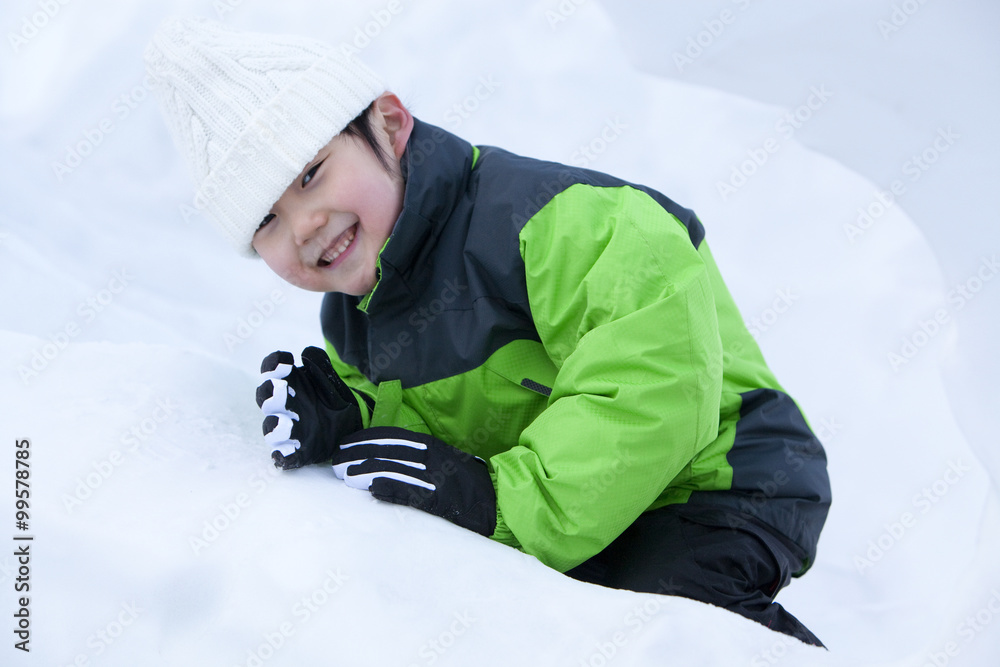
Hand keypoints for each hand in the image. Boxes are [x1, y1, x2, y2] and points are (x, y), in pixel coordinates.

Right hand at [256, 346, 362, 469]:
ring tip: (284, 424)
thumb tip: (306, 353)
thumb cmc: (332, 395)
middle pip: (267, 397)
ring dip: (275, 425)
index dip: (274, 364)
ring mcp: (288, 426)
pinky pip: (284, 453)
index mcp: (289, 382)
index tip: (285, 361)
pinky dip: (281, 455)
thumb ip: (320, 365)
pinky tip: (282, 455)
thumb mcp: (330, 379)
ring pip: (271, 427)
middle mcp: (284, 404)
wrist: (351, 418)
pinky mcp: (297, 447)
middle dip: (271, 394)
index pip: (273, 369)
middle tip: (280, 389)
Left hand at [332, 427, 496, 536]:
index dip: (366, 439)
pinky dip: (392, 489)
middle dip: (358, 455)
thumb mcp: (441, 462)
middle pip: (388, 452)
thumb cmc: (465, 484)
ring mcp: (435, 478)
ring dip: (367, 472)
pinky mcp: (440, 499)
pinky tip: (374, 489)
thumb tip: (383, 465)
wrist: (496, 500)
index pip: (393, 437)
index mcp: (431, 446)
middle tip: (335, 461)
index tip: (344, 444)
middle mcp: (431, 458)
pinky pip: (413, 493)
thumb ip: (415, 459)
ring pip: (395, 470)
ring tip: (345, 476)